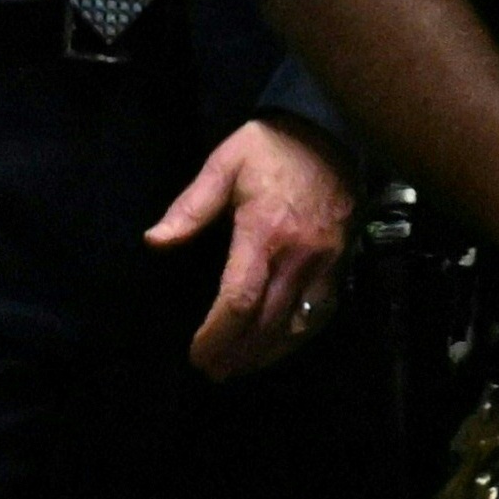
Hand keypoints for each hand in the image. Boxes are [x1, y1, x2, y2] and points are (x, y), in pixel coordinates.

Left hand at [146, 115, 354, 380]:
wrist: (329, 127)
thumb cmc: (269, 147)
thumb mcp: (224, 165)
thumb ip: (191, 207)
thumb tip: (155, 242)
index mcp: (264, 232)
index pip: (239, 301)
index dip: (216, 336)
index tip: (197, 353)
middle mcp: (299, 254)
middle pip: (268, 322)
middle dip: (238, 353)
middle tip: (213, 371)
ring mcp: (326, 260)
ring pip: (299, 324)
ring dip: (268, 352)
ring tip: (241, 366)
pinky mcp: (343, 259)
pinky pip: (323, 310)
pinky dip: (299, 335)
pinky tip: (279, 342)